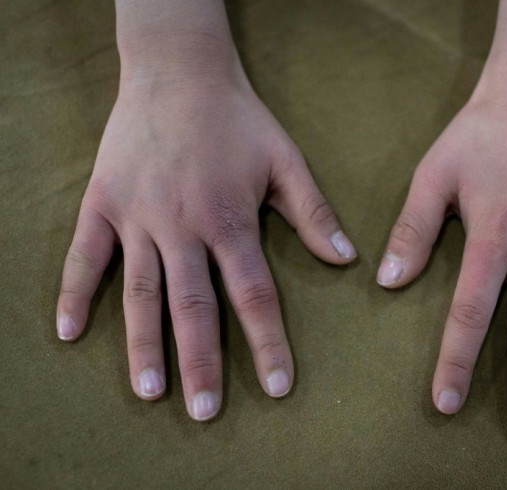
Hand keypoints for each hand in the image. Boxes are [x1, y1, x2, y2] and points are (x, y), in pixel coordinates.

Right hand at [56, 66, 355, 420]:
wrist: (178, 71)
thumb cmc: (237, 118)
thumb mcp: (285, 160)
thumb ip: (313, 213)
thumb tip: (346, 259)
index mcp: (228, 220)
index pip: (253, 295)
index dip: (267, 343)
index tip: (278, 386)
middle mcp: (180, 227)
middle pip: (192, 307)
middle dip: (200, 363)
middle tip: (204, 412)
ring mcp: (136, 217)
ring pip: (138, 293)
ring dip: (144, 345)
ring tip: (150, 392)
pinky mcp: (102, 203)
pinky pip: (83, 256)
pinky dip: (73, 293)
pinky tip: (69, 334)